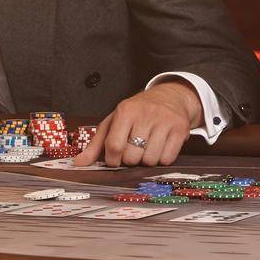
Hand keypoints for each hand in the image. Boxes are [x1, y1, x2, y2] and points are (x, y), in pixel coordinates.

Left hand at [74, 81, 199, 167]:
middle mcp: (146, 113)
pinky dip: (162, 159)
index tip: (115, 158)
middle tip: (134, 149)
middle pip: (132, 156)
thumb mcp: (114, 122)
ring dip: (147, 160)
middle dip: (131, 159)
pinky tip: (160, 147)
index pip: (114, 146)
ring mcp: (165, 121)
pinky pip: (168, 159)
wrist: (170, 96)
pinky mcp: (181, 128)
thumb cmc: (137, 112)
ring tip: (148, 147)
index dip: (113, 159)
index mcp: (126, 111)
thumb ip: (96, 144)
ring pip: (150, 159)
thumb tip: (78, 163)